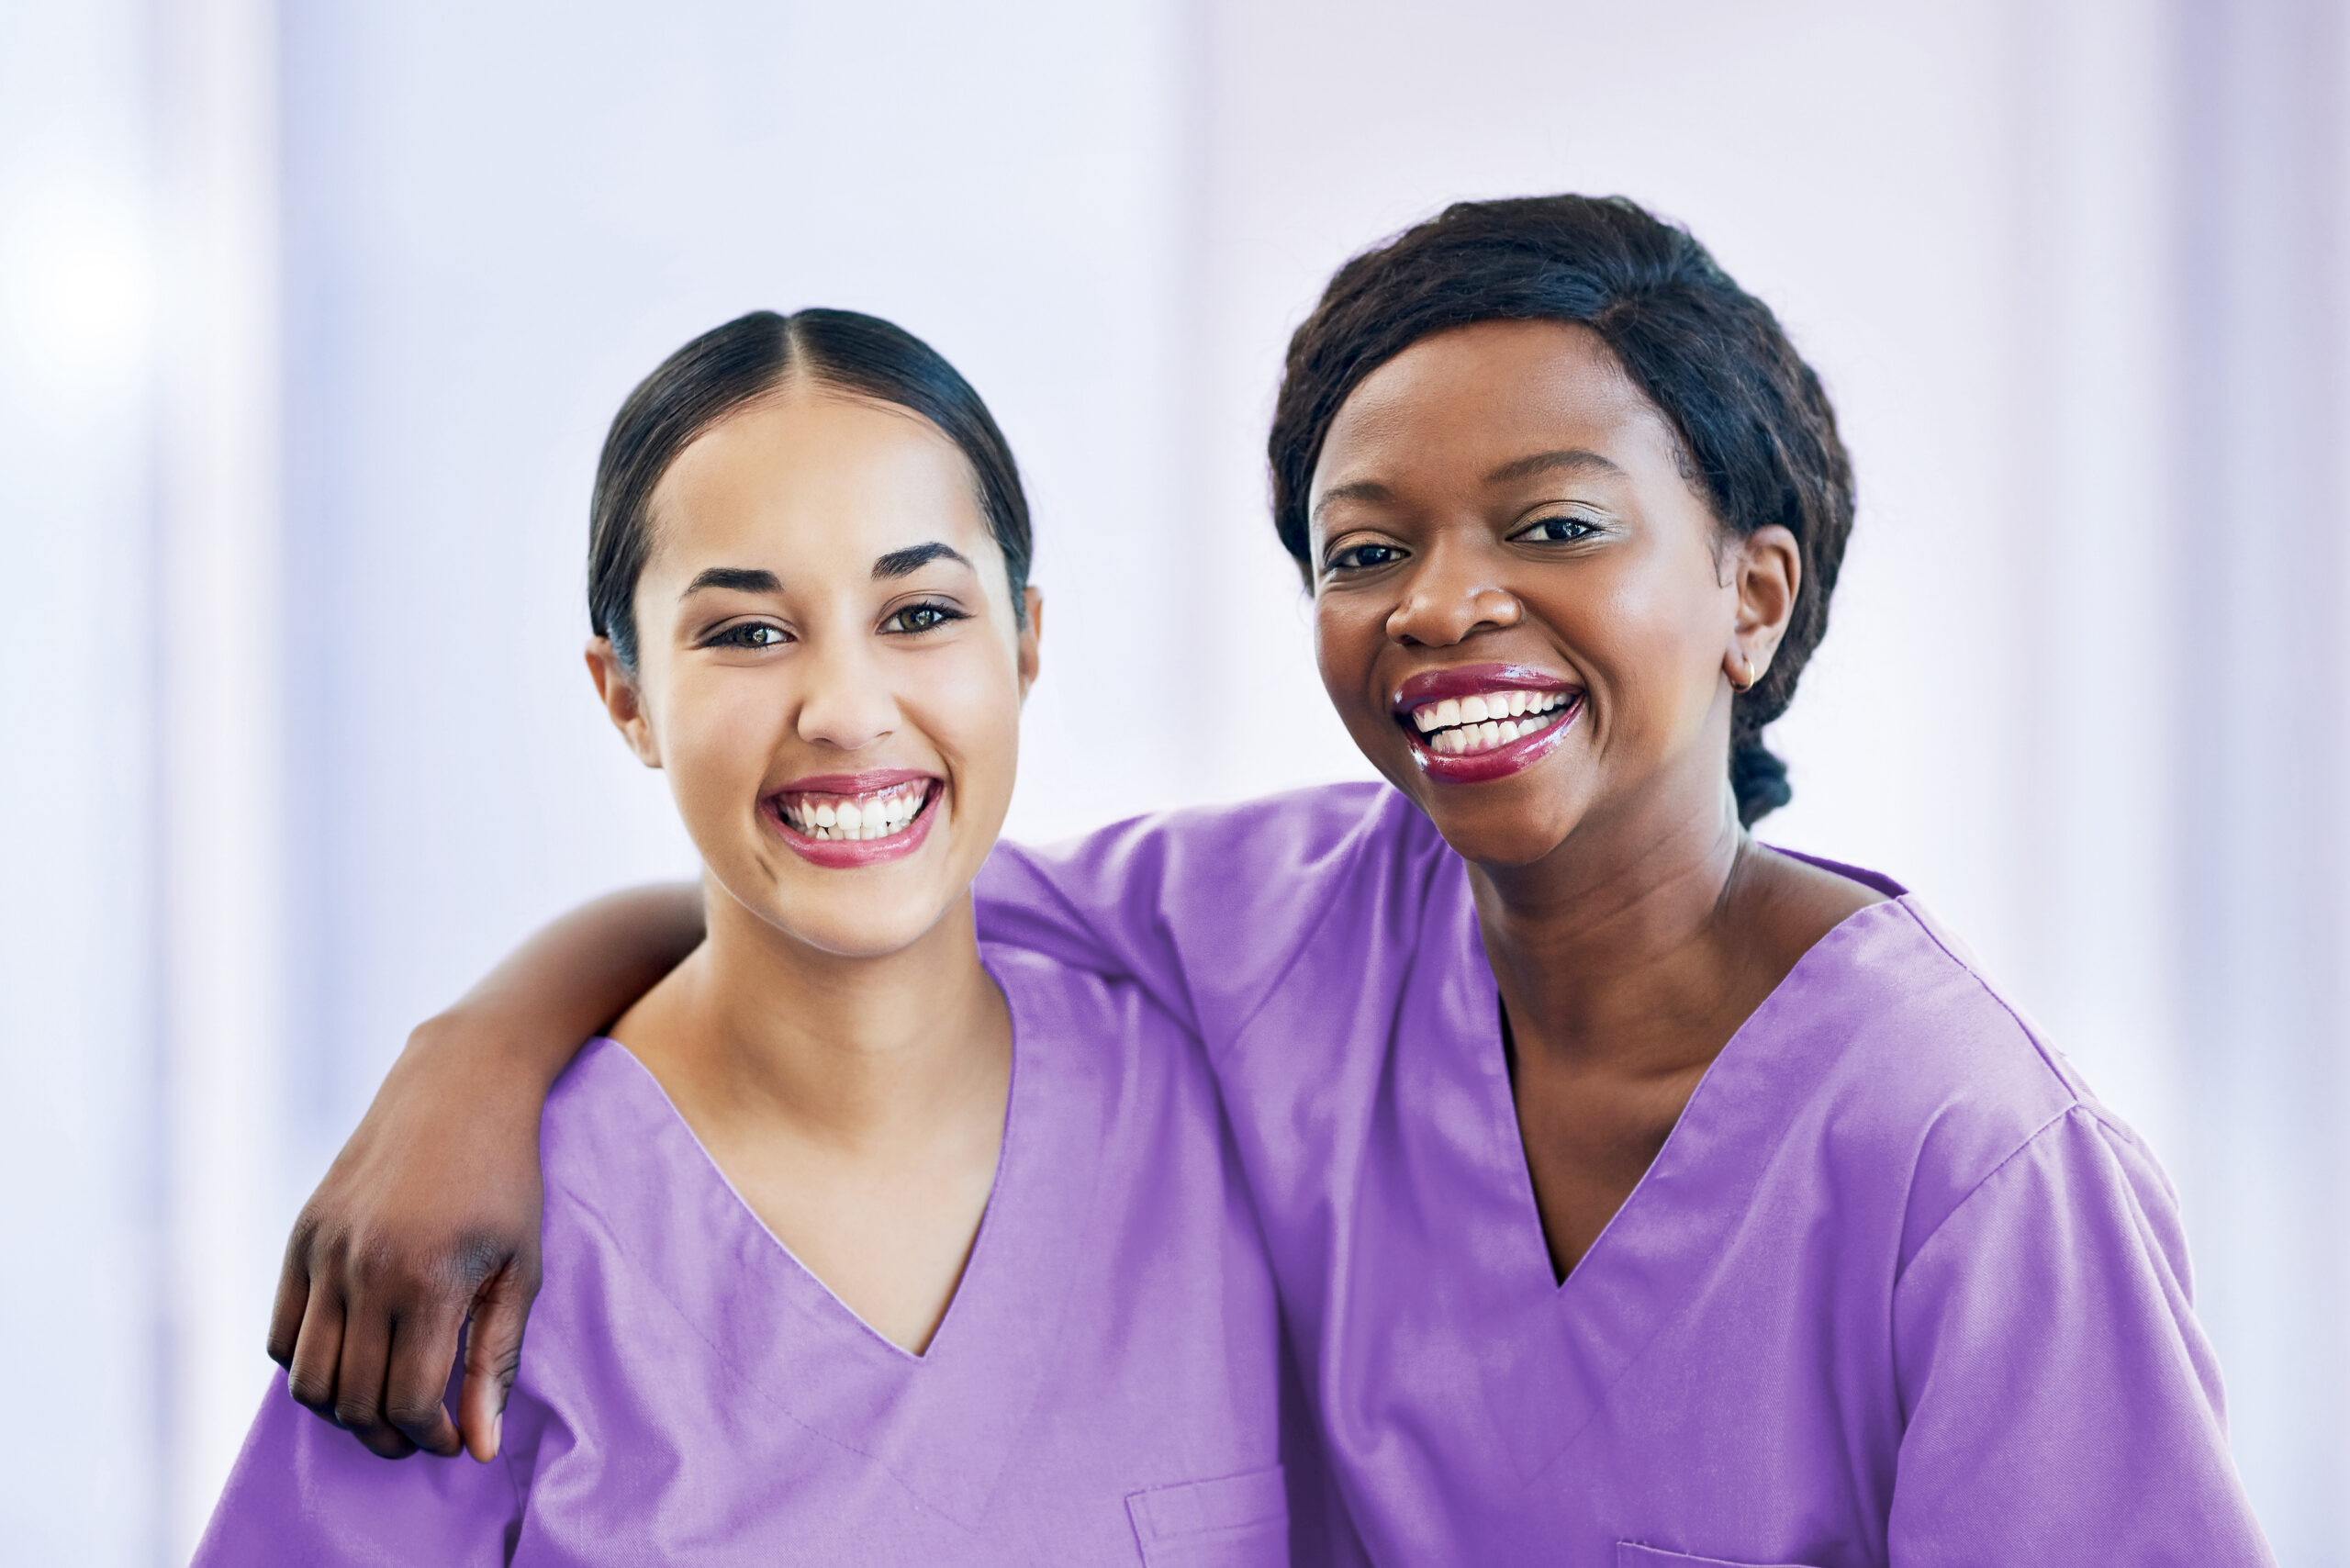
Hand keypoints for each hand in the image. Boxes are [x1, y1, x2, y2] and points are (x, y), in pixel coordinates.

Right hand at [267, 1016, 546, 1460]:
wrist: (459, 1087)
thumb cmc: (505, 1179)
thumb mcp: (521, 1268)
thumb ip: (496, 1359)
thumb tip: (479, 1445)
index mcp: (426, 1279)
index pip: (407, 1400)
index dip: (432, 1436)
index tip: (455, 1439)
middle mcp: (363, 1268)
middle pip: (352, 1399)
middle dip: (388, 1434)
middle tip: (423, 1432)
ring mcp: (323, 1251)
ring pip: (307, 1377)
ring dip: (344, 1409)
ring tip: (387, 1402)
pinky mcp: (300, 1236)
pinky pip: (281, 1334)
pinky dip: (308, 1364)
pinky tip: (355, 1357)